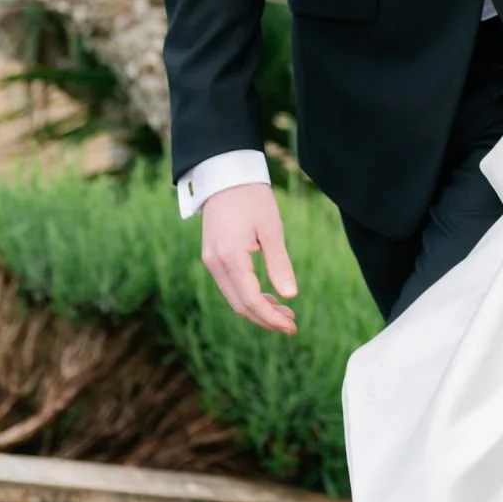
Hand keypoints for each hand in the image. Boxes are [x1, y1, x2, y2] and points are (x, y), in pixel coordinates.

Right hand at [200, 183, 297, 332]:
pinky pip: (229, 286)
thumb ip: (280, 263)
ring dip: (258, 309)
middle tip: (292, 324)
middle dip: (266, 318)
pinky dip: (247, 296)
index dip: (271, 317)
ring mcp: (210, 261)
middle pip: (240, 305)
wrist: (225, 175)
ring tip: (285, 312)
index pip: (251, 300)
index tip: (292, 326)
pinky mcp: (212, 257)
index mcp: (230, 257)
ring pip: (233, 298)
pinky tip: (267, 296)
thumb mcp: (272, 229)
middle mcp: (215, 264)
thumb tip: (291, 296)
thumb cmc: (252, 198)